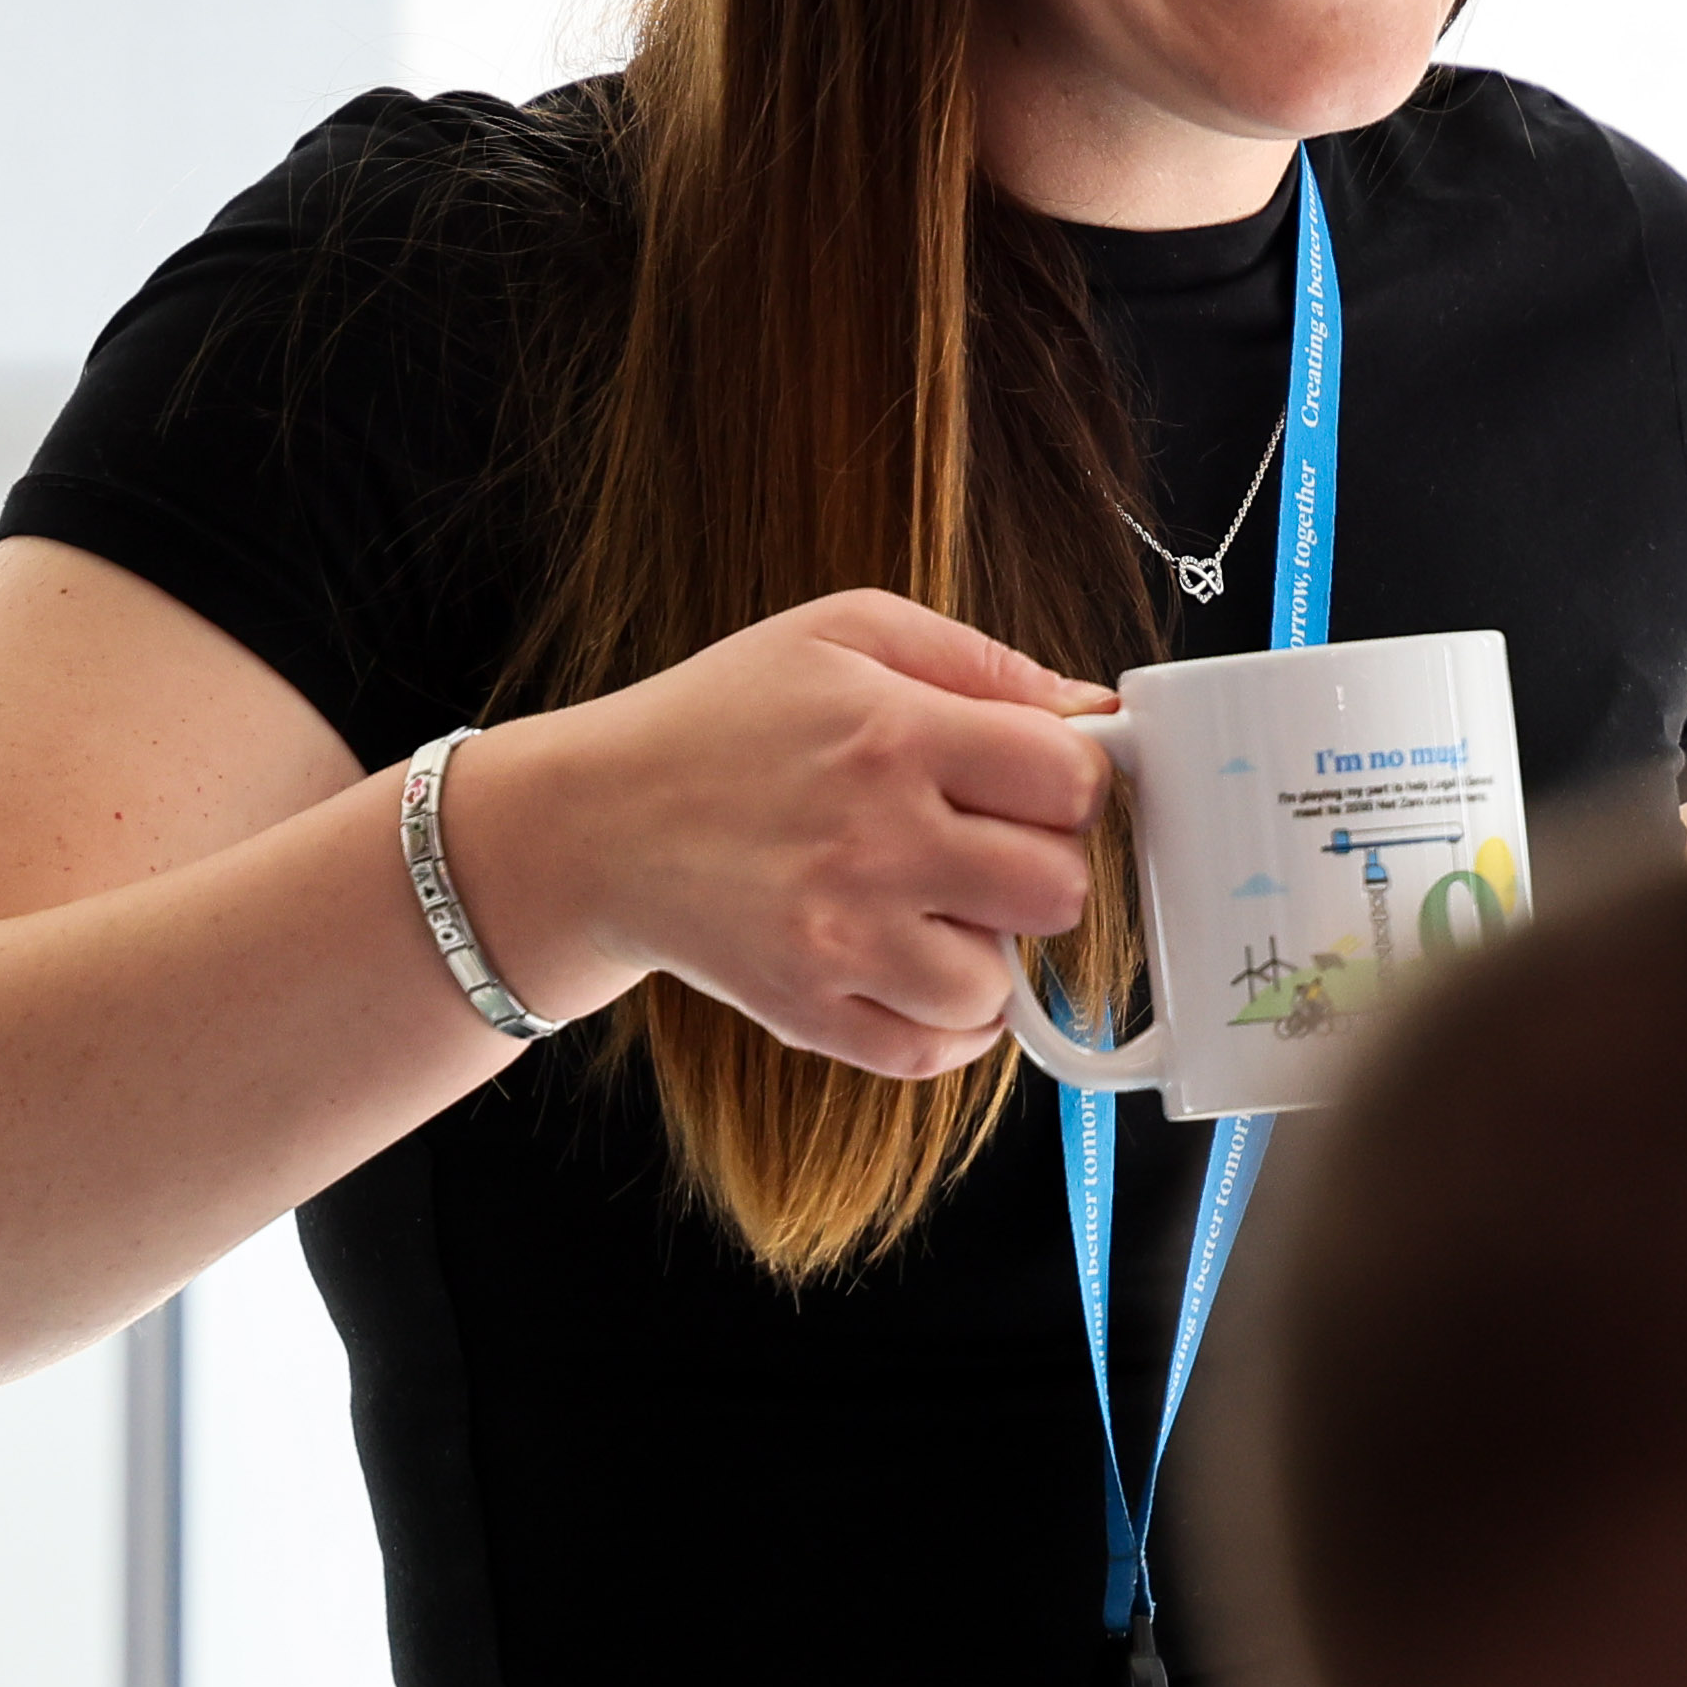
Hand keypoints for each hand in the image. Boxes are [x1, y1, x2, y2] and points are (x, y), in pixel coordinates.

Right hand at [428, 594, 1114, 1076]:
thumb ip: (981, 662)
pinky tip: (925, 968)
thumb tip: (1092, 711)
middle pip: (1057, 890)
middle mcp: (871, 844)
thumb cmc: (725, 720)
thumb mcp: (845, 634)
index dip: (1075, 781)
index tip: (1039, 782)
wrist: (595, 822)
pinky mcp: (805, 1013)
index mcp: (892, 735)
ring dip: (991, 949)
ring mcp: (837, 941)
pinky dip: (951, 1023)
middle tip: (993, 846)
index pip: (1070, 781)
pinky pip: (934, 1052)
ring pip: (1001, 984)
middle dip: (1045, 866)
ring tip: (940, 906)